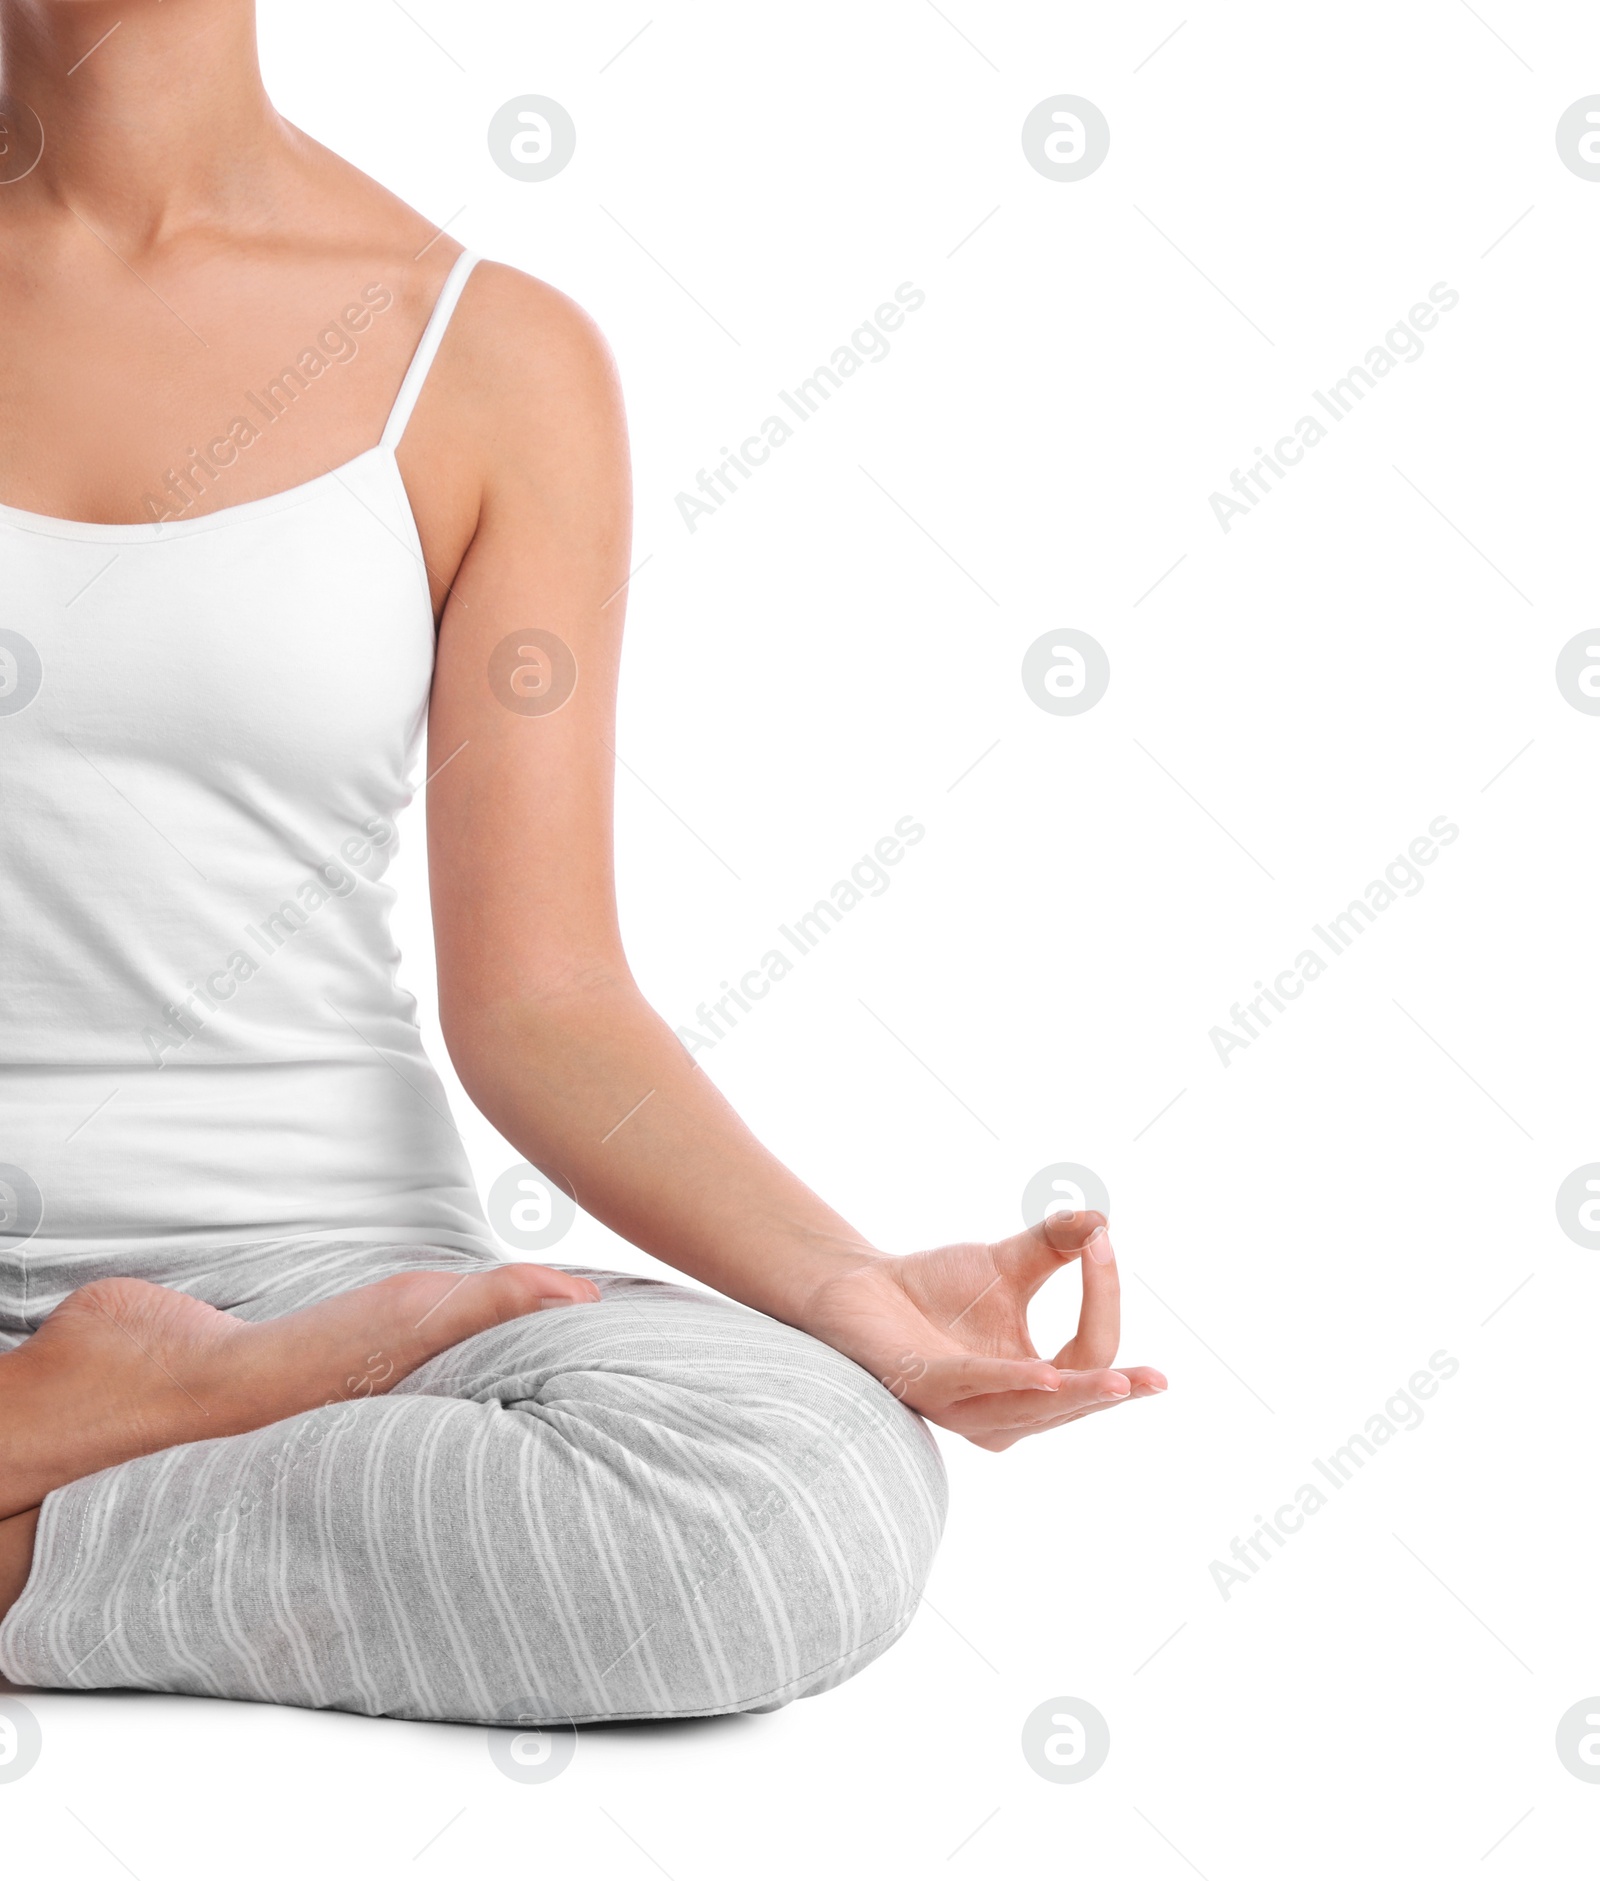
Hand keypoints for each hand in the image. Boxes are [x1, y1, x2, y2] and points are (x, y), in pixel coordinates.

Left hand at [800, 1212, 1165, 1450]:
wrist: (862, 1286)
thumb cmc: (936, 1287)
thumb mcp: (1006, 1263)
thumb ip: (1054, 1246)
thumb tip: (1100, 1219)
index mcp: (1034, 1383)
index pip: (1089, 1354)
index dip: (1103, 1300)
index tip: (1102, 1241)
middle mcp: (1004, 1409)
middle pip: (1073, 1400)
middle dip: (1113, 1389)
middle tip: (1156, 1379)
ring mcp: (962, 1407)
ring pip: (1031, 1410)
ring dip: (1073, 1395)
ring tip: (1115, 1382)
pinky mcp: (921, 1388)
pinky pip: (971, 1387)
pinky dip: (1008, 1379)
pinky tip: (1041, 1373)